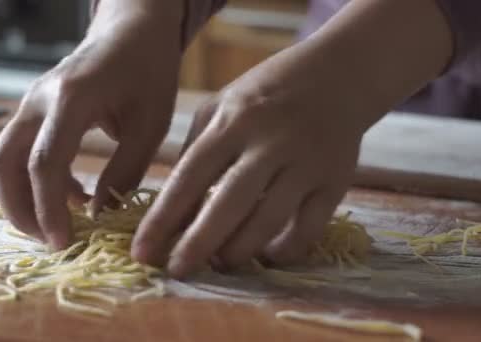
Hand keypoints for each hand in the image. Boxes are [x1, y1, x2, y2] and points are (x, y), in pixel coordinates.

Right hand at [0, 2, 182, 247]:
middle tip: (52, 241)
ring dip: (23, 197)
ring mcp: (32, 102)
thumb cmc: (149, 73)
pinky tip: (72, 196)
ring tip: (59, 226)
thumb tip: (99, 216)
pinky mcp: (37, 109)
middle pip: (5, 163)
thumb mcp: (151, 125)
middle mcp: (39, 100)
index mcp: (70, 99)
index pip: (44, 163)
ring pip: (5, 158)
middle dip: (20, 209)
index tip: (63, 242)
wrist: (133, 32)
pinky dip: (37, 180)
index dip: (49, 209)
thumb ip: (126, 171)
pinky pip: (21, 150)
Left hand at [131, 40, 380, 277]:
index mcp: (233, 120)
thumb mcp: (223, 106)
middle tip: (177, 272)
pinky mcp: (335, 180)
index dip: (163, 219)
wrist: (338, 75)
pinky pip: (309, 228)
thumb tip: (175, 209)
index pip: (190, 177)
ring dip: (239, 250)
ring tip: (220, 263)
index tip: (142, 252)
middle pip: (228, 204)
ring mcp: (305, 163)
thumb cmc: (268, 93)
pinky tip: (267, 255)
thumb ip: (197, 152)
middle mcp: (269, 142)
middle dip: (197, 244)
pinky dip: (286, 250)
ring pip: (269, 221)